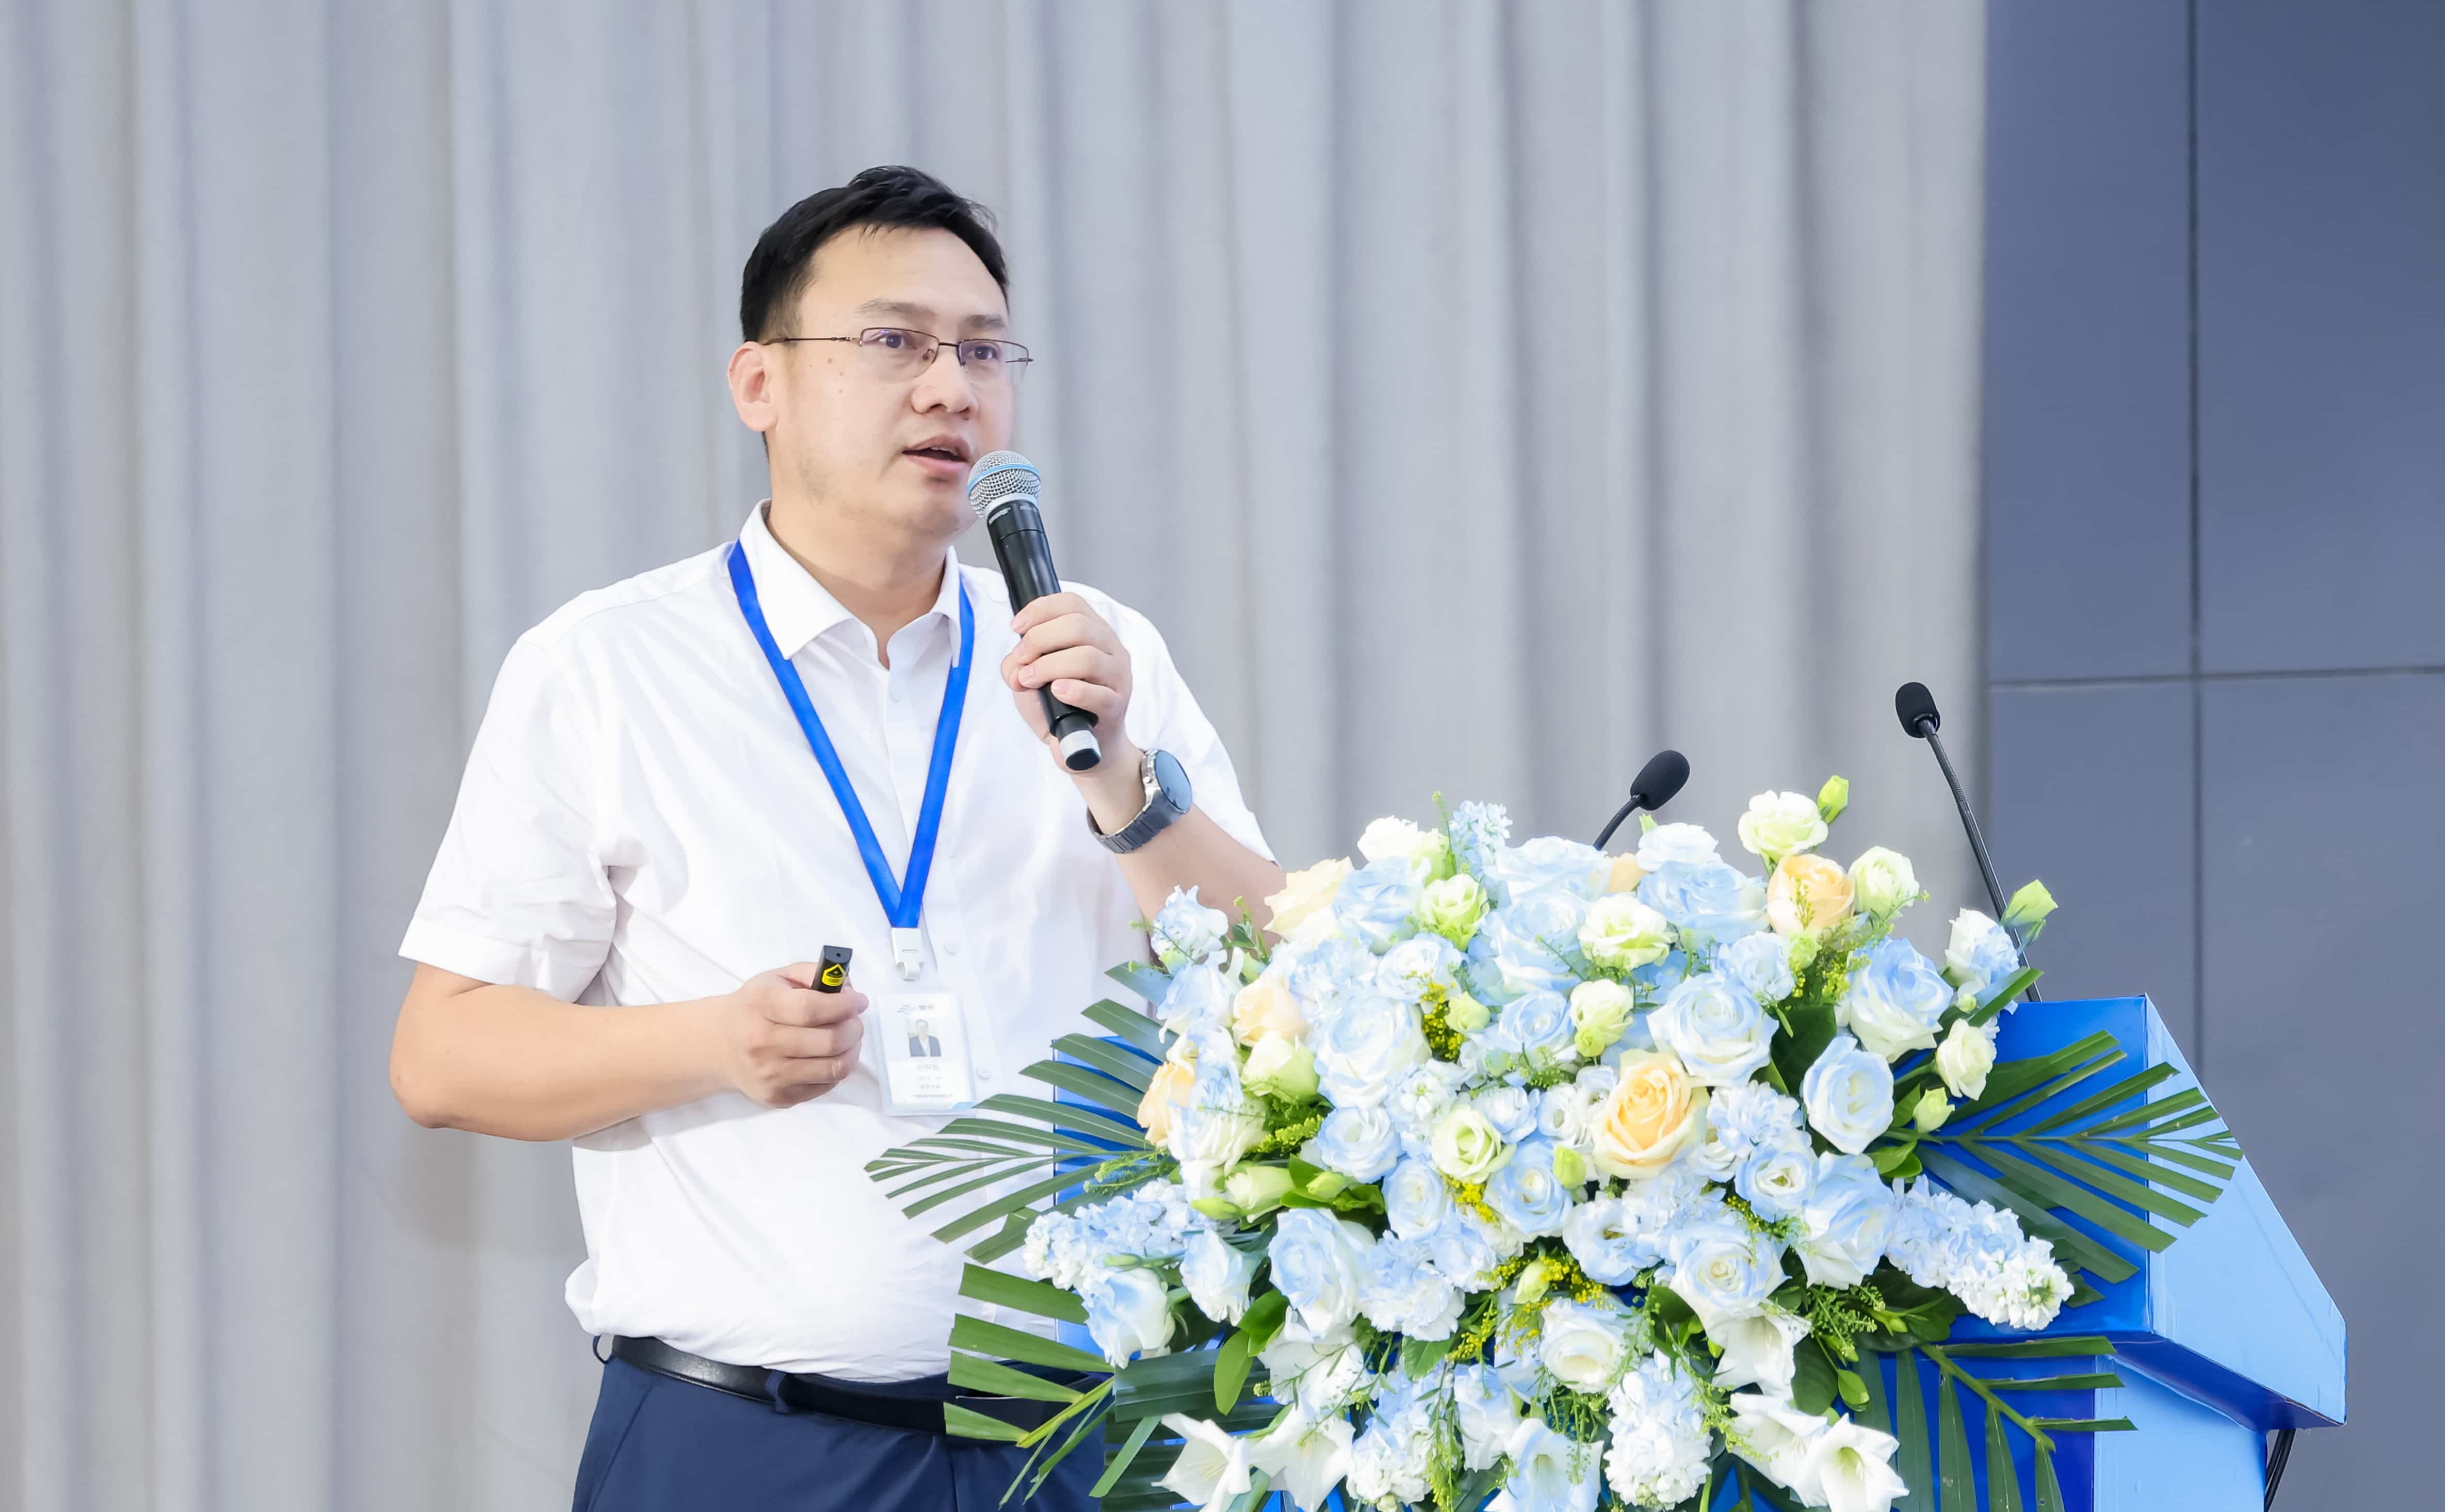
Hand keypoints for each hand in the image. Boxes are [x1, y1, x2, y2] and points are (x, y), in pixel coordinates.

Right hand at [715, 963, 867, 1107]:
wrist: (722, 1046)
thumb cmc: (756, 1007)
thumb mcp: (778, 978)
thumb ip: (814, 974)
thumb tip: (849, 989)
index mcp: (760, 1005)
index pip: (811, 1009)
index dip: (843, 1005)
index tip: (859, 1001)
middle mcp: (761, 1043)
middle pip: (829, 1041)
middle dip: (854, 1028)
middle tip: (855, 1021)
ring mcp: (770, 1074)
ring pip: (834, 1068)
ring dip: (852, 1050)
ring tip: (848, 1039)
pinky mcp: (779, 1097)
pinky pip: (826, 1085)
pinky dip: (837, 1069)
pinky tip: (829, 1056)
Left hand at [1002, 593, 1145, 814]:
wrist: (1084, 748)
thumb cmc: (1060, 707)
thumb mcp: (1030, 680)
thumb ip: (1017, 665)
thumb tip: (1016, 665)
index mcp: (1094, 633)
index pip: (1072, 604)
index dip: (1041, 609)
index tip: (1017, 627)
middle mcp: (1111, 649)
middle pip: (1078, 625)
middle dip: (1039, 639)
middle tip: (1022, 660)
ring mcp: (1117, 678)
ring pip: (1087, 656)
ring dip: (1049, 666)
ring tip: (1030, 680)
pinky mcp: (1116, 707)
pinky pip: (1097, 694)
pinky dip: (1072, 690)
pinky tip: (1057, 693)